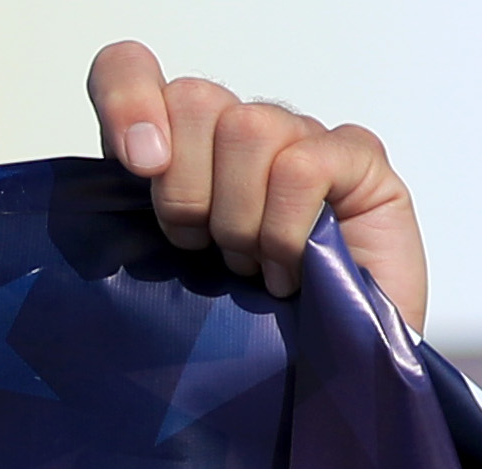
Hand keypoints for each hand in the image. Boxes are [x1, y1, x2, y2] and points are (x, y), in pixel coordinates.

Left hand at [86, 42, 427, 327]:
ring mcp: (302, 139)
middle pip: (193, 98)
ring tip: (256, 267)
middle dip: (187, 191)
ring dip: (244, 220)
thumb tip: (130, 164)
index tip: (139, 163)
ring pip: (249, 128)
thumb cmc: (237, 336)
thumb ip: (123, 227)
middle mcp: (237, 134)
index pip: (130, 73)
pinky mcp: (357, 159)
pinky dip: (290, 230)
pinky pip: (304, 166)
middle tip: (207, 251)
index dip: (126, 100)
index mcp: (177, 154)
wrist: (317, 382)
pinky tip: (297, 270)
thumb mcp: (155, 284)